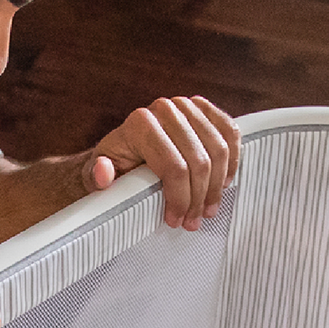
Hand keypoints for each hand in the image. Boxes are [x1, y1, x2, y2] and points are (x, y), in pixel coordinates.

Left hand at [82, 96, 239, 230]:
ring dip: (217, 186)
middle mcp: (165, 109)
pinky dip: (232, 162)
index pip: (174, 167)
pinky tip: (222, 184)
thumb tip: (103, 173)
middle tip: (193, 221)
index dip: (180, 199)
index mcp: (140, 124)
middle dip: (199, 198)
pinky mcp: (206, 109)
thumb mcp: (97, 175)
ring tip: (208, 209)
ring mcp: (188, 106)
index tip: (176, 220)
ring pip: (219, 151)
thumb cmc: (116, 165)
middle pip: (199, 162)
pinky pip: (231, 135)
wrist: (127, 148)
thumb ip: (98, 177)